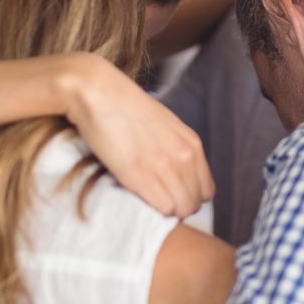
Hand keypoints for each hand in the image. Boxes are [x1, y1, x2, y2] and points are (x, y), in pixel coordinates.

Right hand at [64, 54, 214, 217]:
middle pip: (194, 203)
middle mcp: (184, 156)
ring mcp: (164, 166)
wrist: (97, 93)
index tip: (171, 195)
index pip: (206, 190)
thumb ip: (176, 147)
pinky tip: (139, 198)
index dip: (189, 197)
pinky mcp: (140, 174)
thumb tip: (177, 171)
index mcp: (191, 144)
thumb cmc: (125, 108)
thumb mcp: (164, 125)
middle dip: (178, 207)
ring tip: (146, 200)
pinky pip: (163, 208)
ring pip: (180, 209)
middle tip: (157, 201)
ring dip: (165, 210)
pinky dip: (153, 210)